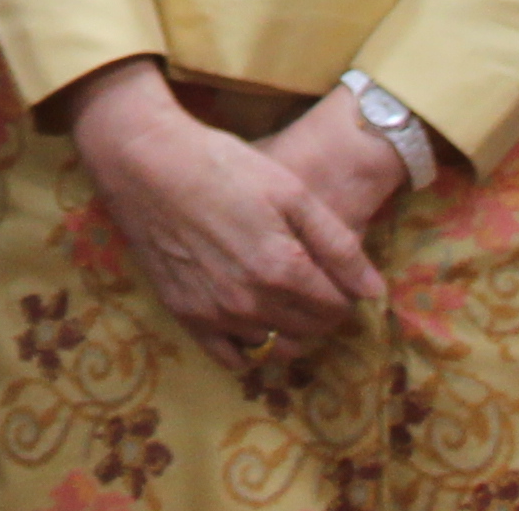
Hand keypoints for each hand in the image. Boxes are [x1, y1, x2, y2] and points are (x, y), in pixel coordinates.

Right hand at [63, 61, 384, 371]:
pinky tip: (251, 320)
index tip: (336, 272)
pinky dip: (251, 349)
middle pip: (310, 329)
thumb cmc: (222, 165)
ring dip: (291, 330)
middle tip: (313, 281)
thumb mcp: (290, 190)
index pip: (337, 307)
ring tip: (284, 297)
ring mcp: (216, 314)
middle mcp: (251, 303)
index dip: (345, 290)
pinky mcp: (186, 315)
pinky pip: (232, 357)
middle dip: (322, 310)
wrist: (145, 161)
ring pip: (276, 348)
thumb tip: (373, 291)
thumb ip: (337, 243)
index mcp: (283, 270)